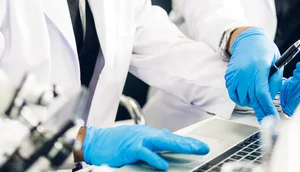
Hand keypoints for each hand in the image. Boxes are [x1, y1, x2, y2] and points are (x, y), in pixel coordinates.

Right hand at [82, 125, 208, 169]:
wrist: (96, 141)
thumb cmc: (115, 142)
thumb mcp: (137, 139)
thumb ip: (153, 138)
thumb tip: (167, 134)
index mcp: (149, 135)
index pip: (172, 138)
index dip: (188, 142)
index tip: (202, 146)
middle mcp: (146, 135)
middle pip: (171, 139)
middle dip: (188, 144)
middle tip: (203, 148)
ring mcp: (138, 140)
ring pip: (161, 142)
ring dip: (177, 146)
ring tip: (191, 150)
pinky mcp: (129, 148)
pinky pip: (144, 153)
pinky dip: (154, 158)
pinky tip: (163, 164)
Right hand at [224, 27, 282, 122]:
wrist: (247, 39)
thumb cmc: (264, 50)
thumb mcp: (277, 63)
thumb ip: (274, 82)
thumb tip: (270, 100)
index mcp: (258, 68)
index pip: (262, 94)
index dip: (267, 109)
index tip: (272, 119)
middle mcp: (244, 72)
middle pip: (252, 99)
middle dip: (261, 108)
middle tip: (267, 111)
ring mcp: (234, 74)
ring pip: (242, 99)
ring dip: (250, 102)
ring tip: (257, 94)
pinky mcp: (228, 76)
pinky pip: (233, 94)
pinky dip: (240, 97)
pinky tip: (247, 91)